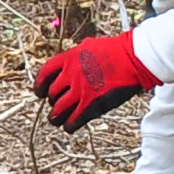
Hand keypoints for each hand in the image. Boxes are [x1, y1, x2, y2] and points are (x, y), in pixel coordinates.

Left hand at [32, 29, 159, 131]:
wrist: (134, 58)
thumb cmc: (115, 51)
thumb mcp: (89, 46)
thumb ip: (74, 56)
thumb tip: (67, 63)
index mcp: (69, 58)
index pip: (44, 74)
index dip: (39, 85)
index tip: (40, 92)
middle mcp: (71, 75)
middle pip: (51, 94)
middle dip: (52, 101)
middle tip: (57, 104)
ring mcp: (81, 90)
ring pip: (58, 110)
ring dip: (55, 117)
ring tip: (56, 120)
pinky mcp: (92, 104)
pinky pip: (73, 120)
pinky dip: (69, 125)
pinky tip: (70, 126)